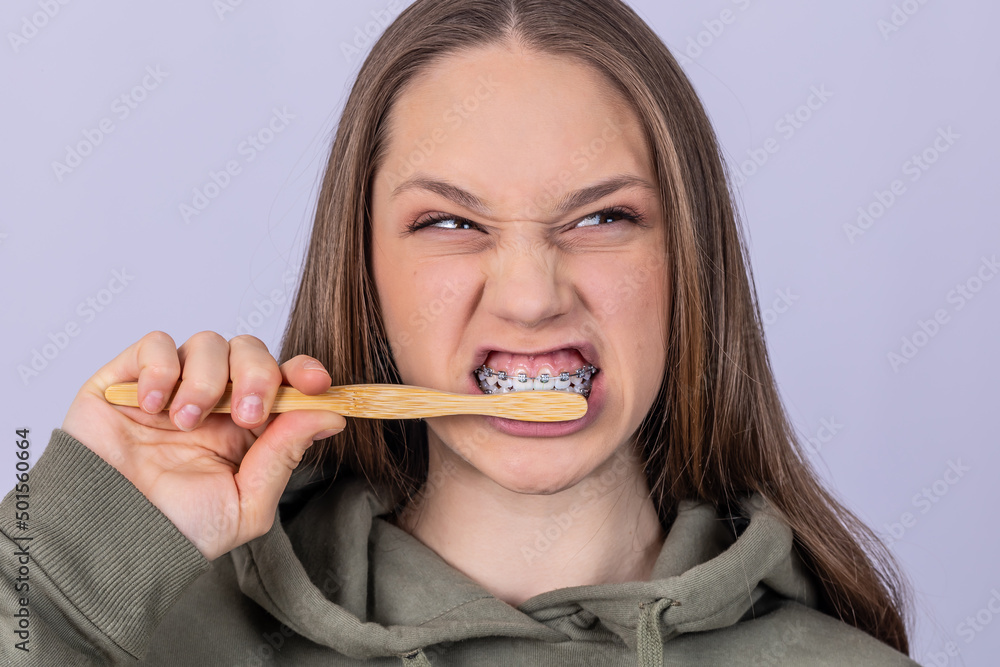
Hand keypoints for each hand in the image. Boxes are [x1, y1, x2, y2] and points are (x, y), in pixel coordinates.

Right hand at [61, 331, 344, 560]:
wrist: (108, 539)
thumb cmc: (174, 530)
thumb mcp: (246, 504)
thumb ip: (285, 455)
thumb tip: (330, 415)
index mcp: (247, 428)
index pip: (284, 380)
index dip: (303, 372)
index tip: (315, 383)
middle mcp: (215, 402)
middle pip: (251, 351)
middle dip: (258, 375)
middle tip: (245, 415)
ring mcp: (173, 386)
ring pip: (208, 343)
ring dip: (206, 381)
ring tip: (185, 422)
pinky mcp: (130, 378)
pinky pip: (157, 344)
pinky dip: (161, 370)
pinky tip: (153, 408)